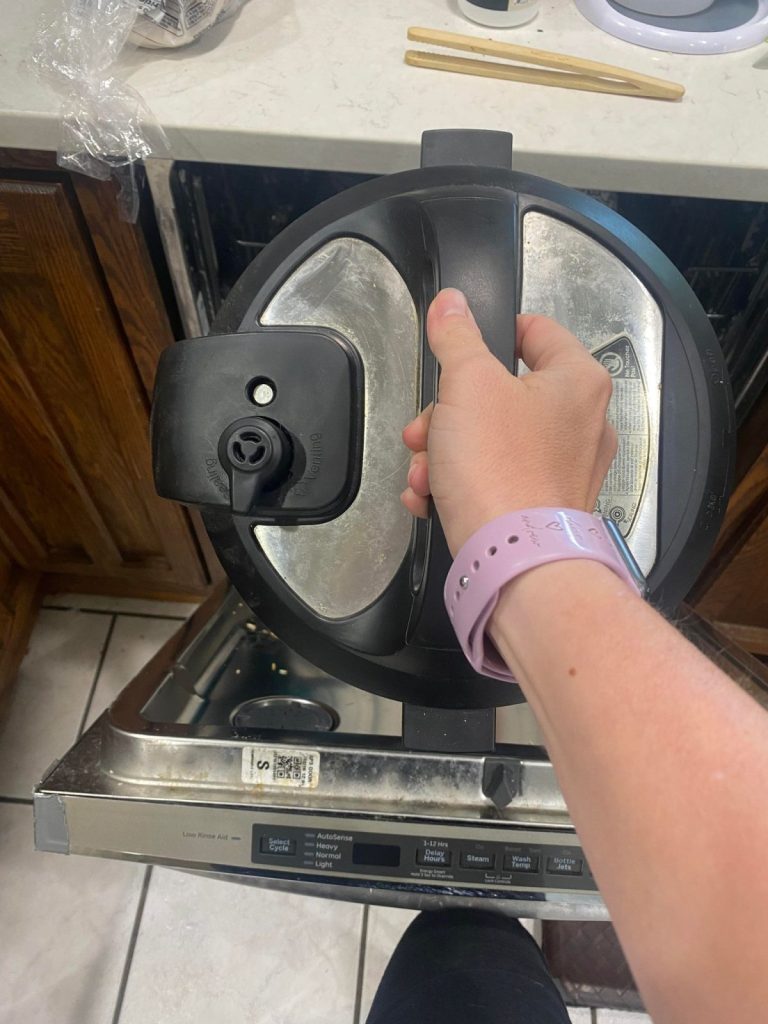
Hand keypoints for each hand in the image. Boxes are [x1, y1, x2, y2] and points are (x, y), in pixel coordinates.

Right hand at [401, 288, 616, 554]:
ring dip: (447, 452)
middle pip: (503, 394)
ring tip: (424, 473)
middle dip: (448, 412)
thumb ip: (457, 336)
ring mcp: (567, 470)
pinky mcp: (545, 507)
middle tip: (423, 430)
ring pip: (494, 440)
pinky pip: (498, 479)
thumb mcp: (467, 383)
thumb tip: (451, 303)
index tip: (459, 349)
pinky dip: (463, 484)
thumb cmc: (498, 464)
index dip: (493, 333)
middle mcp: (585, 423)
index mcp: (578, 380)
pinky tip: (433, 497)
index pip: (537, 331)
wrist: (512, 558)